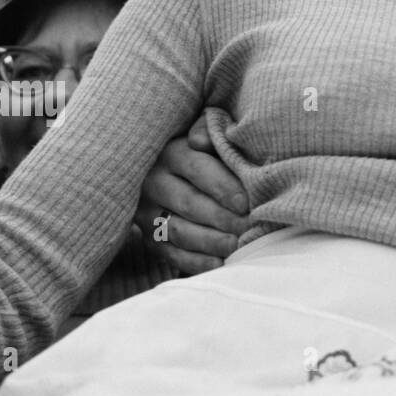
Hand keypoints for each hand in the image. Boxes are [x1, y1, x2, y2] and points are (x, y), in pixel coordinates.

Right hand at [134, 110, 249, 275]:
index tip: (246, 202)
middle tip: (248, 228)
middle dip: (221, 218)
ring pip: (178, 230)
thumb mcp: (207, 133)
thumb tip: (201, 140)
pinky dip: (196, 262)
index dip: (223, 186)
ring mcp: (147, 213)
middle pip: (189, 202)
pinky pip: (171, 253)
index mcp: (171, 153)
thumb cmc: (205, 150)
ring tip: (237, 246)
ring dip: (210, 241)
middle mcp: (154, 183)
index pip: (197, 169)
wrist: (167, 169)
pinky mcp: (148, 237)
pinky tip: (220, 264)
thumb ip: (210, 131)